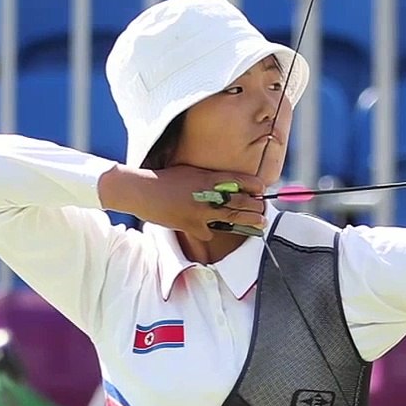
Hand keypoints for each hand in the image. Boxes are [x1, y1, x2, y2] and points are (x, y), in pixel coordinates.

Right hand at [98, 164, 266, 240]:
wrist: (142, 191)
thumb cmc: (165, 180)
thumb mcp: (190, 173)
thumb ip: (209, 179)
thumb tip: (227, 187)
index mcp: (207, 176)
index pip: (239, 179)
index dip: (254, 185)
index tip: (261, 188)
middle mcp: (207, 192)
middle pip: (240, 199)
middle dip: (255, 205)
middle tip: (264, 208)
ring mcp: (201, 210)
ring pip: (232, 216)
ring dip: (249, 219)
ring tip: (261, 221)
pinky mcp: (192, 225)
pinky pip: (210, 232)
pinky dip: (211, 231)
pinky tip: (213, 229)